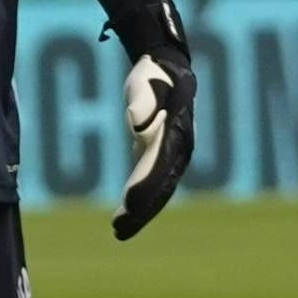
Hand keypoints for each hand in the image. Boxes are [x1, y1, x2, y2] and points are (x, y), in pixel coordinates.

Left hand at [113, 3, 195, 240]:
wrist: (167, 67)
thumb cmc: (154, 74)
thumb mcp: (146, 82)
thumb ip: (142, 101)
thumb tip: (137, 120)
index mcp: (176, 134)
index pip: (159, 167)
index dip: (145, 188)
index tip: (130, 206)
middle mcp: (179, 149)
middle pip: (160, 185)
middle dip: (141, 209)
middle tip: (119, 230)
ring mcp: (172, 154)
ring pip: (157, 189)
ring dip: (140, 211)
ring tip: (118, 231)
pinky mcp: (159, 154)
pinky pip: (150, 182)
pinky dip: (138, 198)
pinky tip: (125, 215)